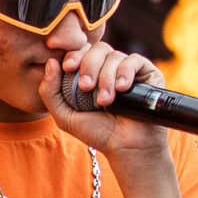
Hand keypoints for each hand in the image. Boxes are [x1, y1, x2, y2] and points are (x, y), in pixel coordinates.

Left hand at [41, 42, 169, 160]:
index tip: (68, 67)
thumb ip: (50, 92)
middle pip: (98, 49)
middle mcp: (110, 68)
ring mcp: (129, 70)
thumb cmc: (97, 133)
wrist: (126, 148)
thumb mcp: (65, 116)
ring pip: (114, 56)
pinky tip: (122, 89)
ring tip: (105, 102)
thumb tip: (50, 62)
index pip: (82, 50)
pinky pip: (134, 60)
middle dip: (89, 65)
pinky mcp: (147, 73)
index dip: (74, 54)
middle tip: (85, 87)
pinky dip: (125, 72)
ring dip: (106, 78)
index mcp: (92, 73)